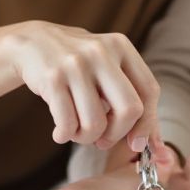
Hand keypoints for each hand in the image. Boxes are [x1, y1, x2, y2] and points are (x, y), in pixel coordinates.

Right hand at [4, 21, 158, 150]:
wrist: (33, 43)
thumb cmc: (79, 65)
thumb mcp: (108, 69)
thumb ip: (132, 99)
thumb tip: (155, 146)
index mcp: (121, 47)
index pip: (149, 91)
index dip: (147, 123)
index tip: (136, 143)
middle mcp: (101, 52)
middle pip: (129, 110)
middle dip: (117, 134)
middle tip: (103, 140)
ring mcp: (75, 64)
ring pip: (96, 123)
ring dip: (86, 137)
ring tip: (77, 130)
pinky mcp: (52, 78)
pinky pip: (67, 124)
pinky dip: (65, 135)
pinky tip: (61, 132)